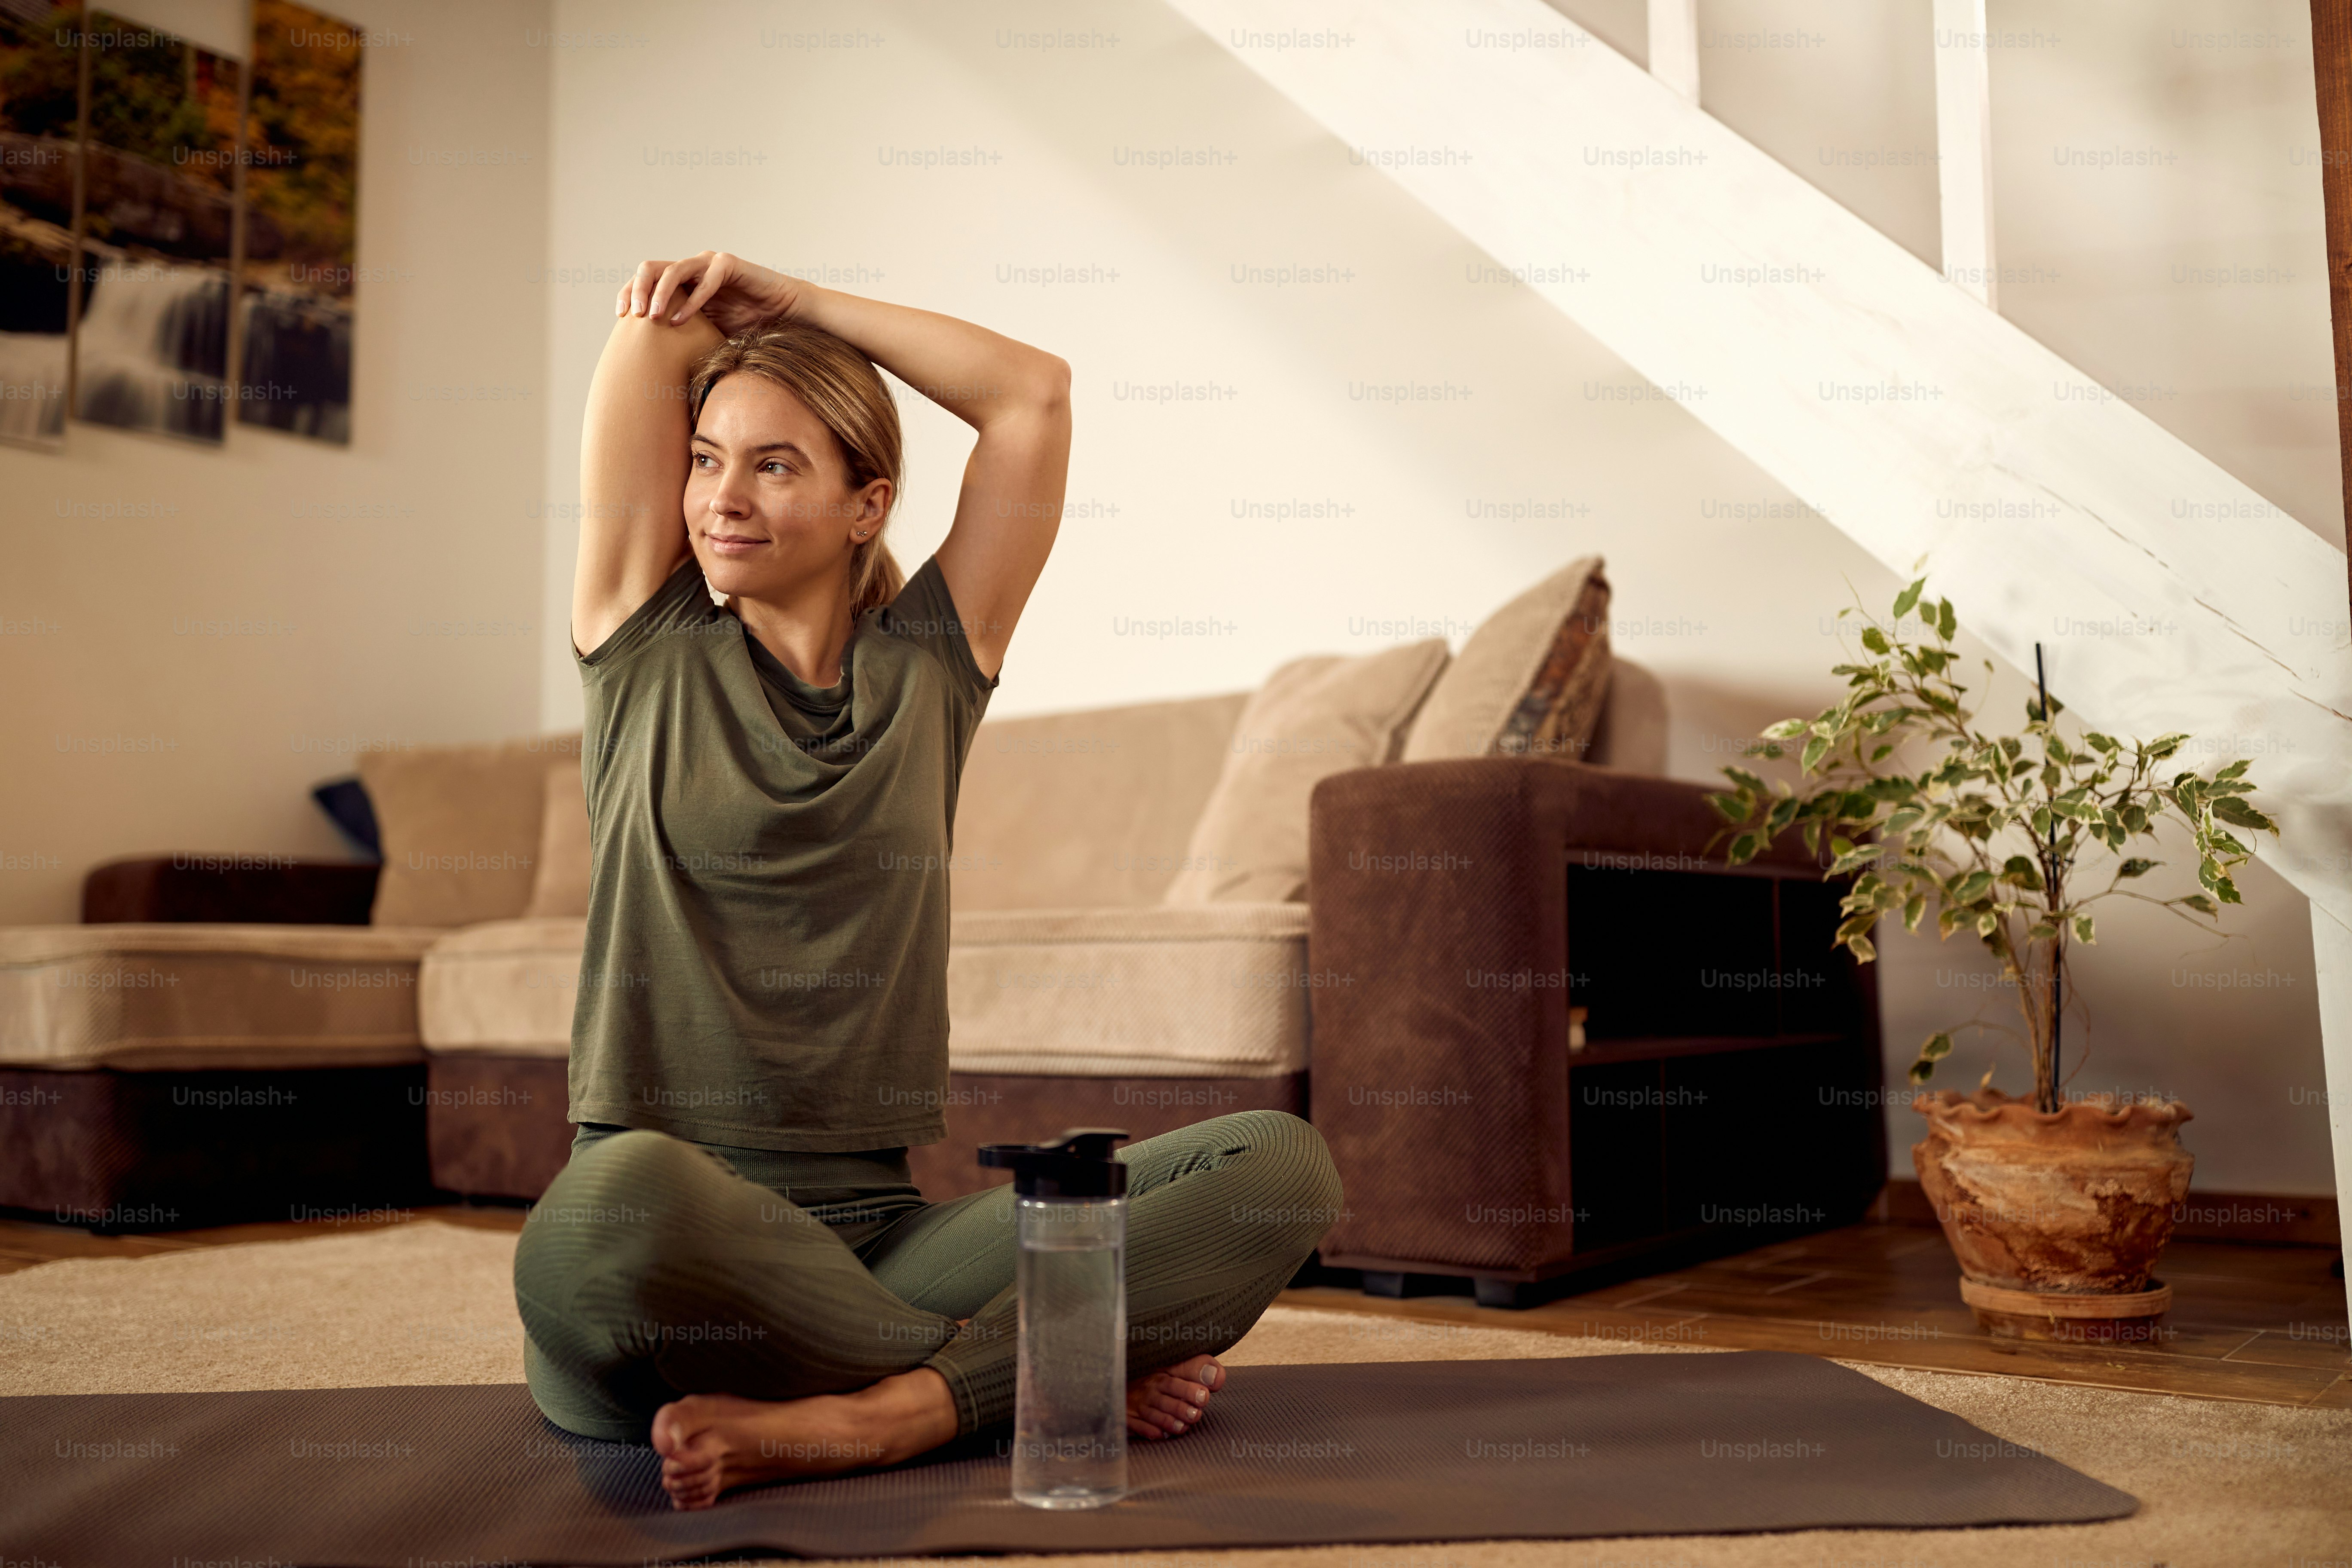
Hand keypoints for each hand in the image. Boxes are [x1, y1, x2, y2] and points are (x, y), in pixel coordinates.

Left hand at [616, 251, 804, 335]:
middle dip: (637, 289)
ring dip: (659, 293)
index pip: (646, 280)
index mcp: (682, 280)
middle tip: (632, 315)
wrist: (784, 312)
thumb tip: (651, 361)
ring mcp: (708, 263)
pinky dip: (692, 301)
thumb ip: (682, 334)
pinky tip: (681, 320)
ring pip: (673, 270)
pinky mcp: (729, 264)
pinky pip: (705, 280)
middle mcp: (692, 267)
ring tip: (652, 317)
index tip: (620, 317)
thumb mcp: (705, 331)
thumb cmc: (747, 323)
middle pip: (651, 268)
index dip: (629, 293)